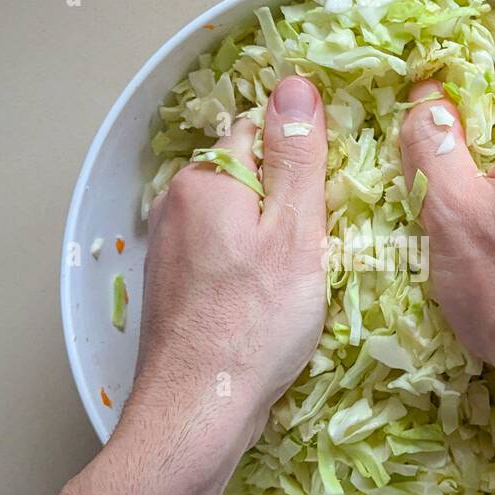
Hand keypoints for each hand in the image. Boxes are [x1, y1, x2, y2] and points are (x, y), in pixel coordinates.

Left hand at [124, 75, 329, 477]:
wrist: (197, 409)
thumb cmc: (254, 323)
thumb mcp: (296, 233)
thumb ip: (298, 157)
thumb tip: (296, 84)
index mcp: (206, 178)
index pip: (261, 132)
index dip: (301, 158)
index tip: (326, 199)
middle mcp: (176, 203)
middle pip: (246, 176)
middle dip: (283, 202)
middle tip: (316, 249)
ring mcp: (167, 248)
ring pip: (233, 221)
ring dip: (265, 240)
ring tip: (293, 284)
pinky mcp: (170, 288)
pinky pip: (218, 257)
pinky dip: (244, 270)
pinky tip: (264, 306)